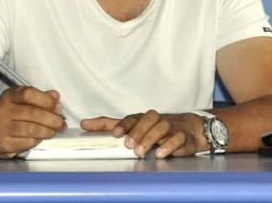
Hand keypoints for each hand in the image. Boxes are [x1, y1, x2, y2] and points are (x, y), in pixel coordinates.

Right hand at [0, 87, 66, 157]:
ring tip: (55, 130)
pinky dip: (39, 140)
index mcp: (9, 96)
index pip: (28, 94)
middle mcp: (2, 111)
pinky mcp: (4, 144)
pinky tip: (42, 137)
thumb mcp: (21, 101)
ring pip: (32, 129)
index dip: (46, 100)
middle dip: (52, 119)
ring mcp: (1, 128)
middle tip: (62, 123)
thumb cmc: (10, 113)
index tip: (58, 106)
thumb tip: (56, 96)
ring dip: (48, 130)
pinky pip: (28, 142)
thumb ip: (39, 97)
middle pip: (33, 113)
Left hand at [81, 110, 203, 158]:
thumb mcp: (131, 127)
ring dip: (150, 139)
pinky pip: (177, 138)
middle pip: (148, 119)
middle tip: (128, 145)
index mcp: (142, 118)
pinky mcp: (181, 137)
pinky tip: (160, 154)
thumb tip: (84, 123)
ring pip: (162, 127)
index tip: (115, 134)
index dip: (123, 125)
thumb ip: (108, 125)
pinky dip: (169, 145)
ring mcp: (169, 127)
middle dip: (138, 131)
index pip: (131, 118)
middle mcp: (155, 120)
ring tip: (140, 152)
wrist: (187, 129)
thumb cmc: (153, 128)